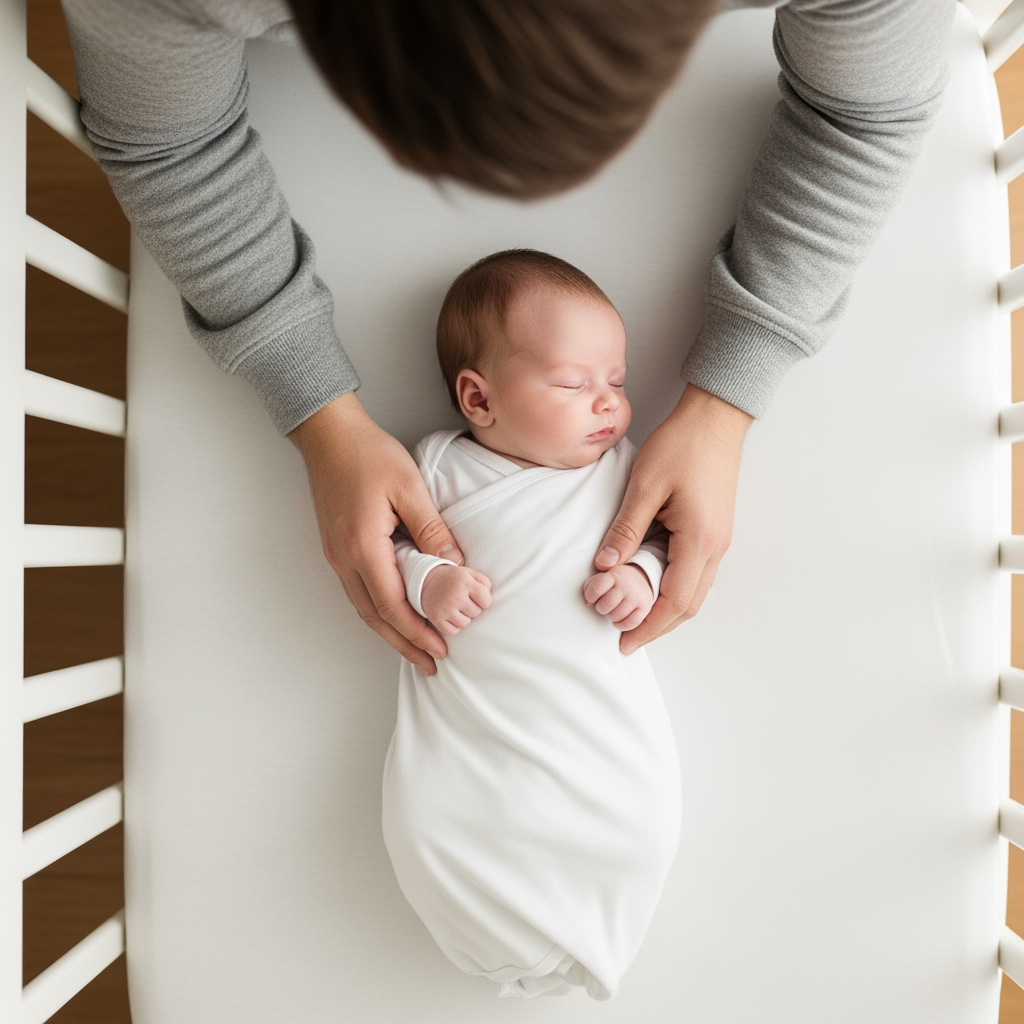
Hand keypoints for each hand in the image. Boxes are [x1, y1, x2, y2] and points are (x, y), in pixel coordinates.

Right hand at [289, 391, 464, 675]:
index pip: (392, 604)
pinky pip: (359, 591)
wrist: (329, 435)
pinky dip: (380, 610)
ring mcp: (337, 555)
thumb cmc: (367, 455)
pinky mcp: (338, 548)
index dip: (417, 631)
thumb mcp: (409, 487)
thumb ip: (431, 528)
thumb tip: (454, 564)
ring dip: (391, 630)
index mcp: (362, 546)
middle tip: (430, 662)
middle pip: (375, 617)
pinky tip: (397, 613)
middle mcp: (344, 558)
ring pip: (364, 607)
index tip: (440, 648)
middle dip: (404, 643)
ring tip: (417, 646)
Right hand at [421, 564, 492, 635]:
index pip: (486, 601)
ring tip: (456, 607)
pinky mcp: (436, 618)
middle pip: (476, 613)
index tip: (476, 597)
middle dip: (472, 608)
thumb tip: (488, 601)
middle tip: (463, 600)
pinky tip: (449, 615)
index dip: (484, 600)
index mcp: (465, 581)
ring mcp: (445, 608)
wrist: (425, 581)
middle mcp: (455, 595)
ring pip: (466, 623)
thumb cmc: (453, 579)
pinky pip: (454, 631)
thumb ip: (484, 583)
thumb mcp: (469, 573)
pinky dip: (453, 626)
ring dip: (463, 617)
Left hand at [583, 563, 653, 632]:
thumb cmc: (617, 581)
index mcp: (615, 575)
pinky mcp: (645, 607)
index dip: (590, 596)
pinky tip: (618, 620)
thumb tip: (588, 603)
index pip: (597, 587)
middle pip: (605, 605)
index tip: (591, 598)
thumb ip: (591, 585)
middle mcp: (627, 585)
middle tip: (604, 605)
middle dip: (601, 608)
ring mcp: (637, 596)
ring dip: (610, 617)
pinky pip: (629, 624)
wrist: (641, 578)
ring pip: (616, 616)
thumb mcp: (603, 576)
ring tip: (612, 611)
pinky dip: (621, 625)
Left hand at [595, 385, 751, 653]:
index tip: (624, 642)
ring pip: (694, 592)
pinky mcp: (714, 531)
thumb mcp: (645, 486)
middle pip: (688, 606)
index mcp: (699, 540)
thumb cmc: (682, 445)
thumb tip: (605, 566)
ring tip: (635, 619)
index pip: (674, 602)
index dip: (648, 626)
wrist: (715, 418)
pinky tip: (652, 588)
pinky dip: (675, 591)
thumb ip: (625, 528)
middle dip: (658, 627)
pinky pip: (696, 574)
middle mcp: (715, 547)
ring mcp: (718, 540)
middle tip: (626, 639)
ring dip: (667, 611)